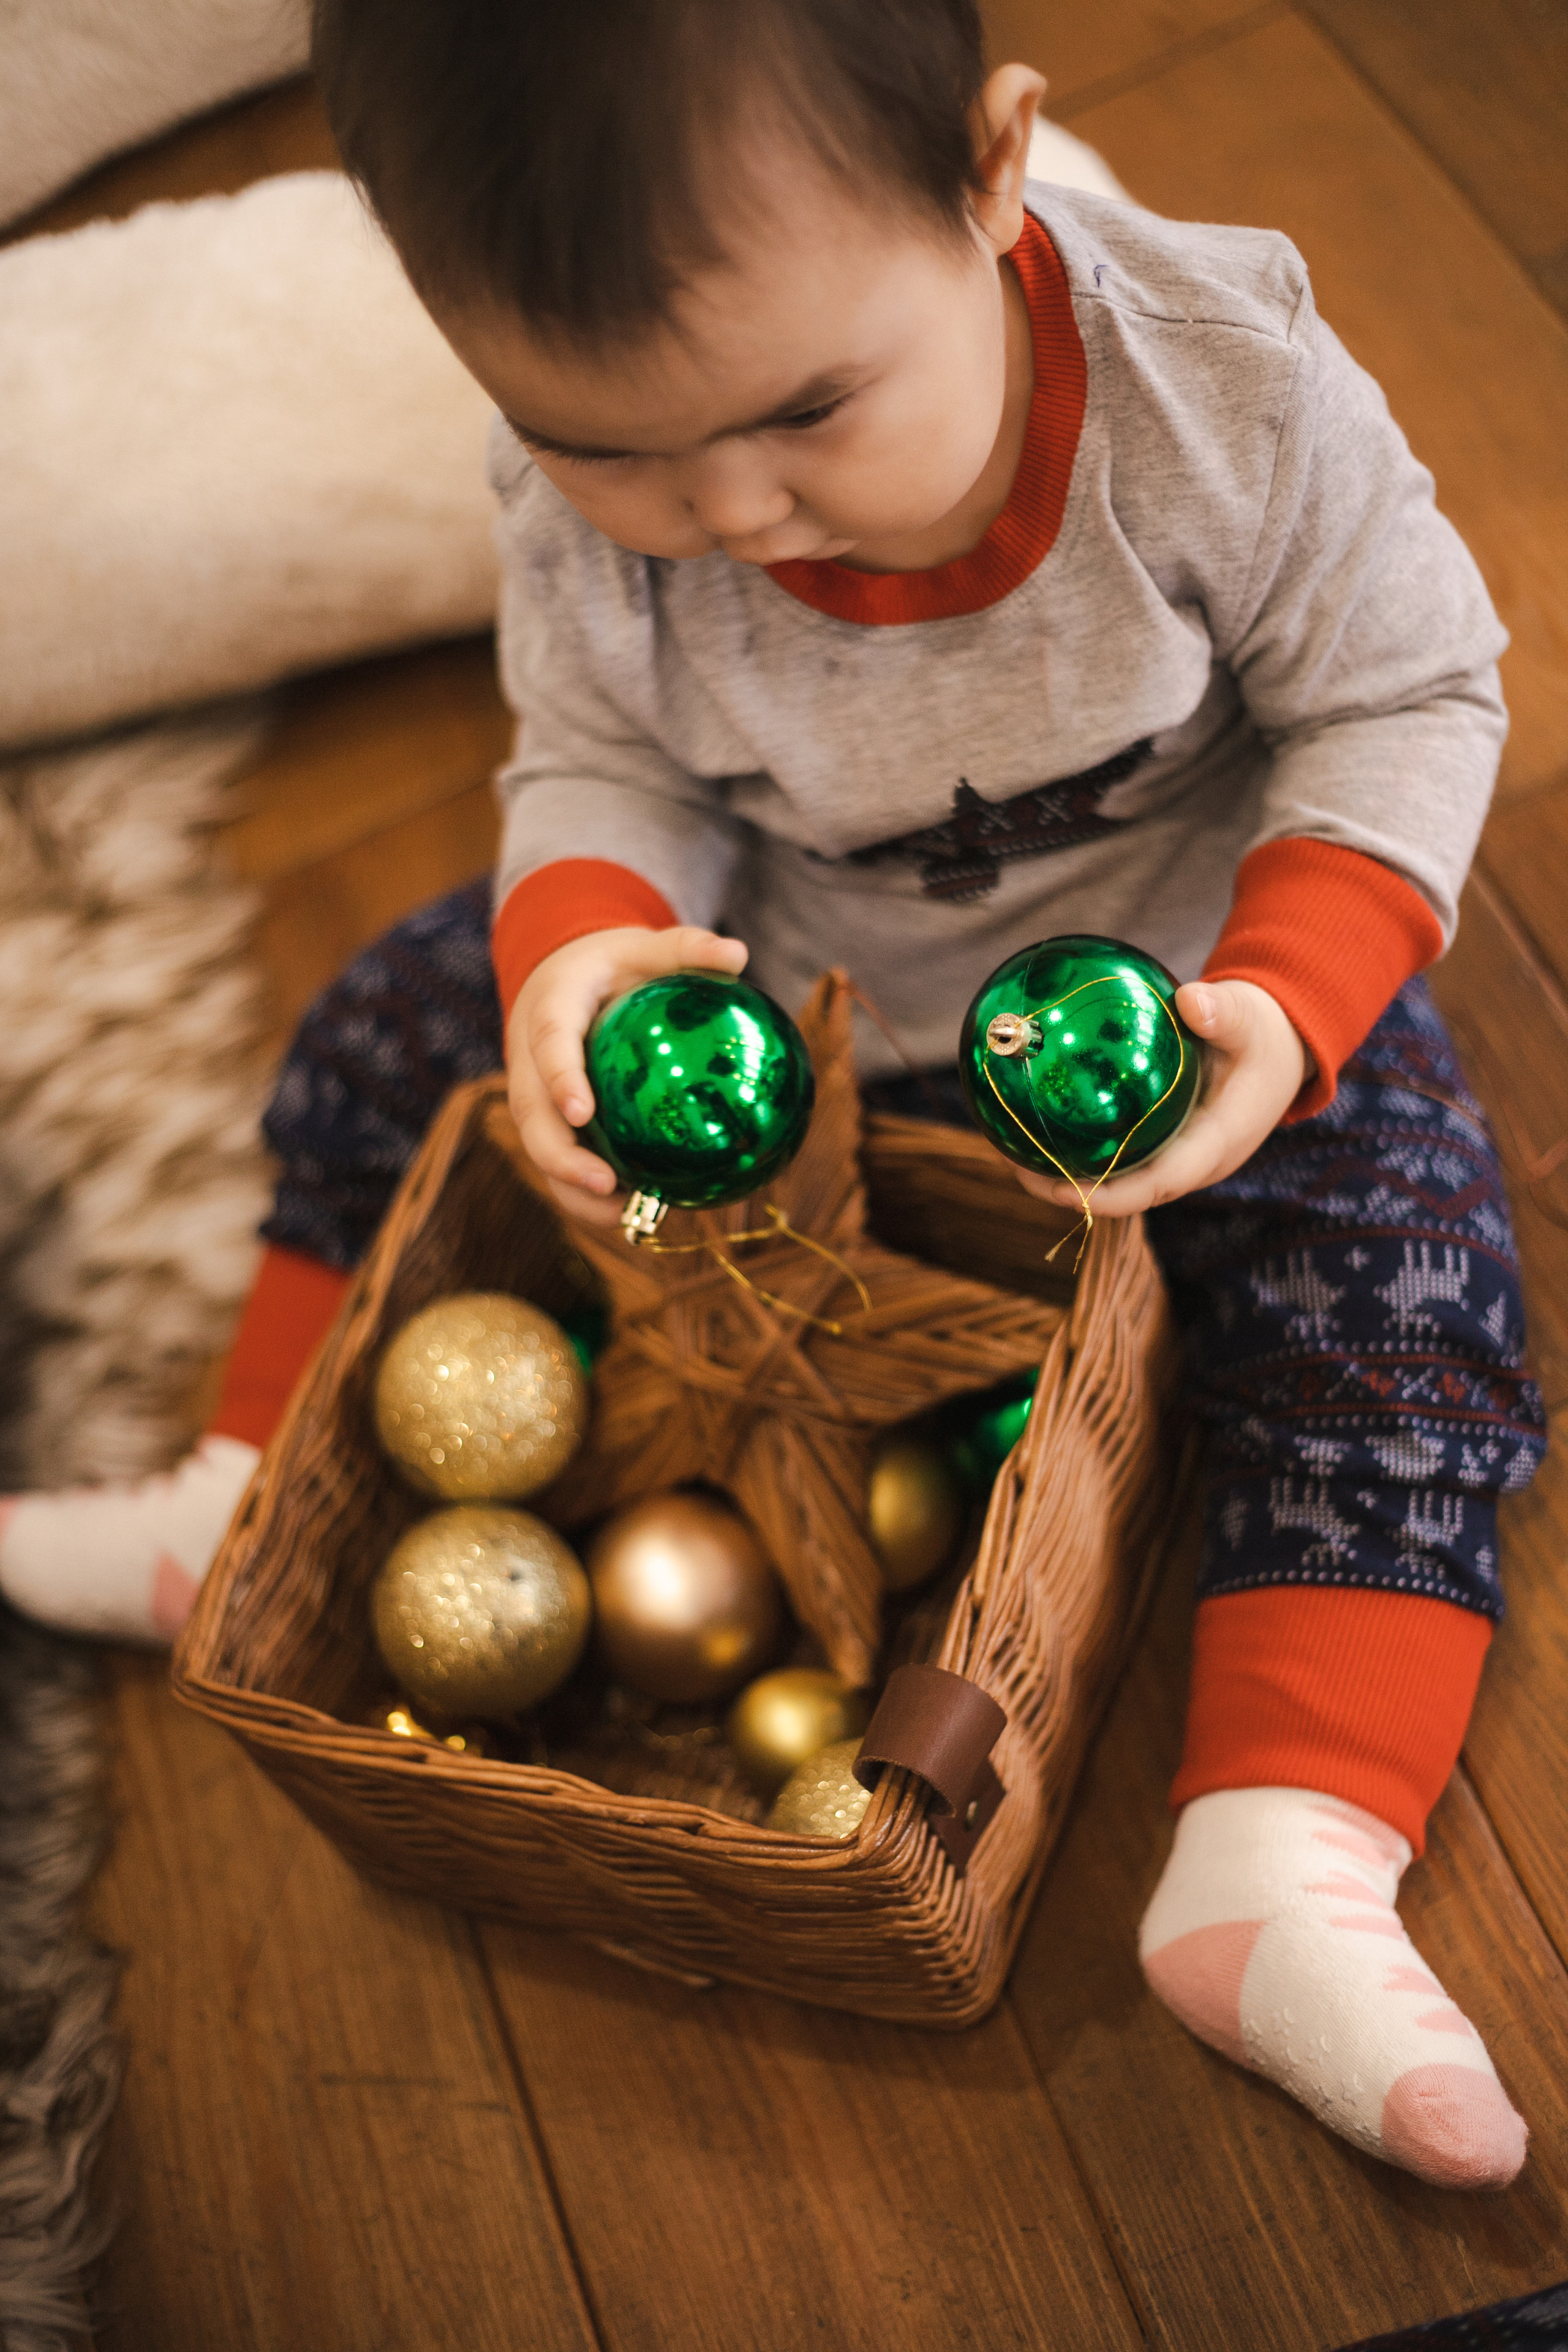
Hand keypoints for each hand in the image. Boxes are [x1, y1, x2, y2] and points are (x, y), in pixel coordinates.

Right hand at [506, 925, 748, 1225]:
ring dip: (571, 1187)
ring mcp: (533, 1092)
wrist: (565, 976)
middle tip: (603, 1185)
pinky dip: (585, 1191)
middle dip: (559, 1156)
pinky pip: (559, 1158)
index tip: (582, 1111)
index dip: (559, 1078)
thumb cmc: (615, 964)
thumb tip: (738, 955)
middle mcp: (528, 1055)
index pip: (547, 1043)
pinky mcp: (547, 1118)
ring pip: (539, 1146)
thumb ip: (686, 948)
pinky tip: (632, 1210)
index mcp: (549, 1006)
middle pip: (530, 1113)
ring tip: (621, 1214)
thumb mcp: (646, 947)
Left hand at [1014, 977, 1308, 1218]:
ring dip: (1066, 1175)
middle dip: (1072, 1191)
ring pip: (1117, 1180)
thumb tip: (1191, 1001)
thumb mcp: (1248, 1019)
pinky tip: (1035, 1129)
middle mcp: (1192, 1162)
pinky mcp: (1162, 1143)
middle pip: (1127, 1194)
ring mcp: (1175, 1156)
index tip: (1061, 1190)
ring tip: (1012, 1153)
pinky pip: (1116, 1157)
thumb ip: (1224, 1013)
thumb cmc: (1261, 1035)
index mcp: (1216, 1145)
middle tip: (1017, 1169)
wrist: (1277, 1050)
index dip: (1109, 1196)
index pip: (1159, 1184)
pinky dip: (1078, 1150)